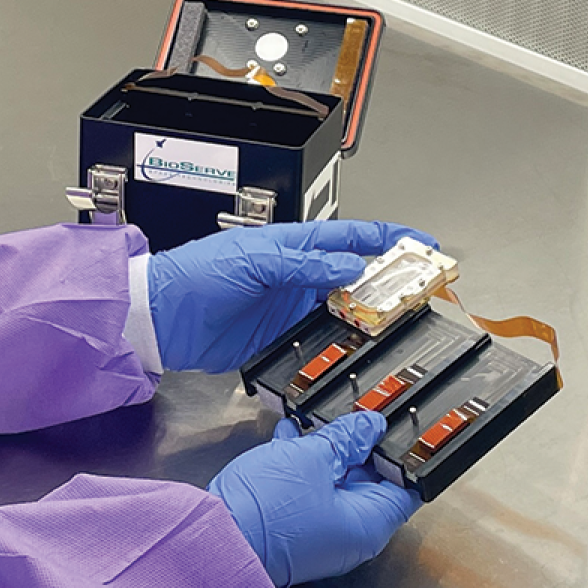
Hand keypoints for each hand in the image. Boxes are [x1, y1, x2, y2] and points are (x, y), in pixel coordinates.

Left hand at [147, 218, 437, 372]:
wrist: (162, 317)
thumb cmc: (196, 275)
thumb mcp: (252, 261)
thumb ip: (301, 265)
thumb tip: (348, 266)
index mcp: (291, 245)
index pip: (350, 236)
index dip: (388, 238)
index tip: (423, 244)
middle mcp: (296, 275)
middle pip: (356, 276)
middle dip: (391, 282)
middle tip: (424, 293)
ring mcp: (290, 307)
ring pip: (344, 310)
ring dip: (369, 318)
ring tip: (401, 325)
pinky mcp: (281, 338)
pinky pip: (322, 340)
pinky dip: (343, 345)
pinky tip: (361, 351)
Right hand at [208, 411, 419, 587]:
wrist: (218, 539)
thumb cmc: (268, 510)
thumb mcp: (312, 457)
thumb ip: (346, 438)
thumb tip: (370, 427)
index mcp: (368, 524)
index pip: (403, 487)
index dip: (400, 453)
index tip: (394, 426)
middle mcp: (350, 534)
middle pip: (368, 482)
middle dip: (358, 445)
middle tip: (352, 413)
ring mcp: (321, 532)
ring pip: (334, 483)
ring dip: (326, 450)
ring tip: (316, 418)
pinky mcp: (294, 526)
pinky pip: (309, 489)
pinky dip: (304, 463)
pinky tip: (288, 435)